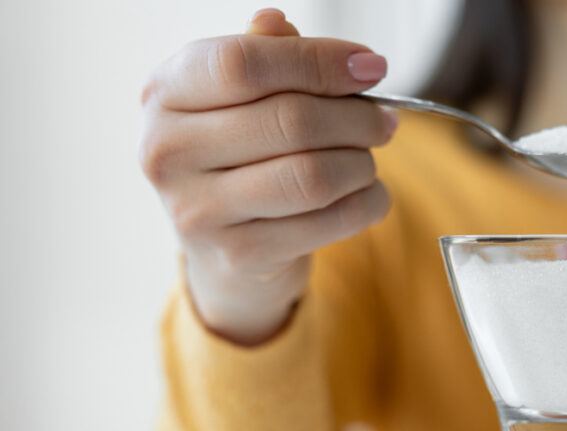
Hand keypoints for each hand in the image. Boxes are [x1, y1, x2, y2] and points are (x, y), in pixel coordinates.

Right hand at [139, 9, 395, 344]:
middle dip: (356, 117)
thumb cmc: (240, 157)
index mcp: (165, 93)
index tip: (371, 67)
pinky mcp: (238, 254)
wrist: (226, 248)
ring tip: (369, 158)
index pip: (243, 64)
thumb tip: (285, 24)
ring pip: (313, 176)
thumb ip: (264, 56)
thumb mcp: (239, 100)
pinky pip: (328, 222)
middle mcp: (167, 151)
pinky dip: (366, 203)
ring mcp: (198, 210)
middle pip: (289, 120)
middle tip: (385, 119)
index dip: (318, 61)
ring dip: (362, 163)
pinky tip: (369, 193)